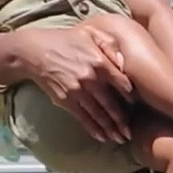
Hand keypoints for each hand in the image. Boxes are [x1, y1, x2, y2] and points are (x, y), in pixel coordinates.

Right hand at [11, 23, 133, 143]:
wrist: (34, 51)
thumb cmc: (65, 40)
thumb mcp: (89, 34)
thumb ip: (109, 45)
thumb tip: (125, 59)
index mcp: (99, 62)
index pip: (122, 83)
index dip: (132, 96)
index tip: (138, 106)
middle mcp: (91, 78)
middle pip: (111, 104)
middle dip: (122, 121)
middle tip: (130, 132)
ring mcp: (78, 91)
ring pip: (98, 114)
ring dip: (110, 128)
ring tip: (120, 139)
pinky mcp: (66, 100)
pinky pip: (83, 118)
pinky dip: (93, 129)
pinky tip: (102, 137)